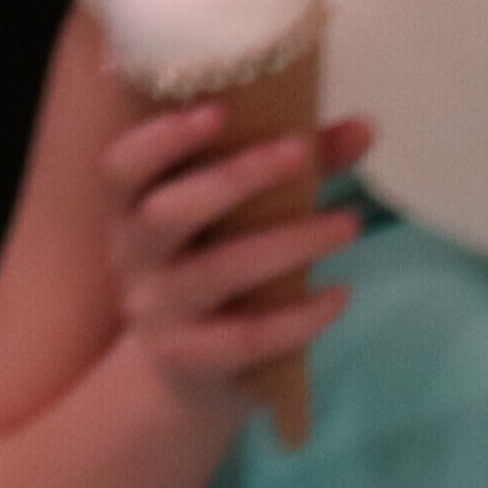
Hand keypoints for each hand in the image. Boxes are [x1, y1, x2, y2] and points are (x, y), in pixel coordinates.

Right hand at [101, 98, 366, 411]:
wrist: (184, 375)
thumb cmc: (217, 271)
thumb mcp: (240, 221)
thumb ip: (295, 171)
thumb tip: (364, 128)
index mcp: (131, 210)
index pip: (123, 167)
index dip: (162, 138)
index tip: (218, 111)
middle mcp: (133, 256)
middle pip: (169, 212)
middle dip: (237, 177)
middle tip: (301, 152)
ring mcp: (159, 311)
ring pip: (219, 271)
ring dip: (290, 242)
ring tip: (350, 223)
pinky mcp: (195, 359)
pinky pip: (251, 336)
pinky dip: (302, 315)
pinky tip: (341, 294)